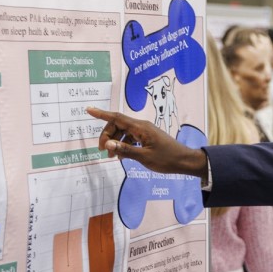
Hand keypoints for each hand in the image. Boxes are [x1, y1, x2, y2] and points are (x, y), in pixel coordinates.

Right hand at [86, 107, 207, 177]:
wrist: (184, 161)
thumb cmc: (166, 159)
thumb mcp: (144, 157)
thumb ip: (125, 149)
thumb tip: (108, 143)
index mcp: (141, 127)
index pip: (117, 117)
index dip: (101, 114)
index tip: (88, 110)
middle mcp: (142, 126)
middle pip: (117, 125)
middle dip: (107, 136)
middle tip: (103, 151)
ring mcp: (145, 132)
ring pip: (123, 132)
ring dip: (115, 142)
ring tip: (112, 157)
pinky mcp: (147, 138)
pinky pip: (131, 138)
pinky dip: (124, 145)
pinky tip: (122, 157)